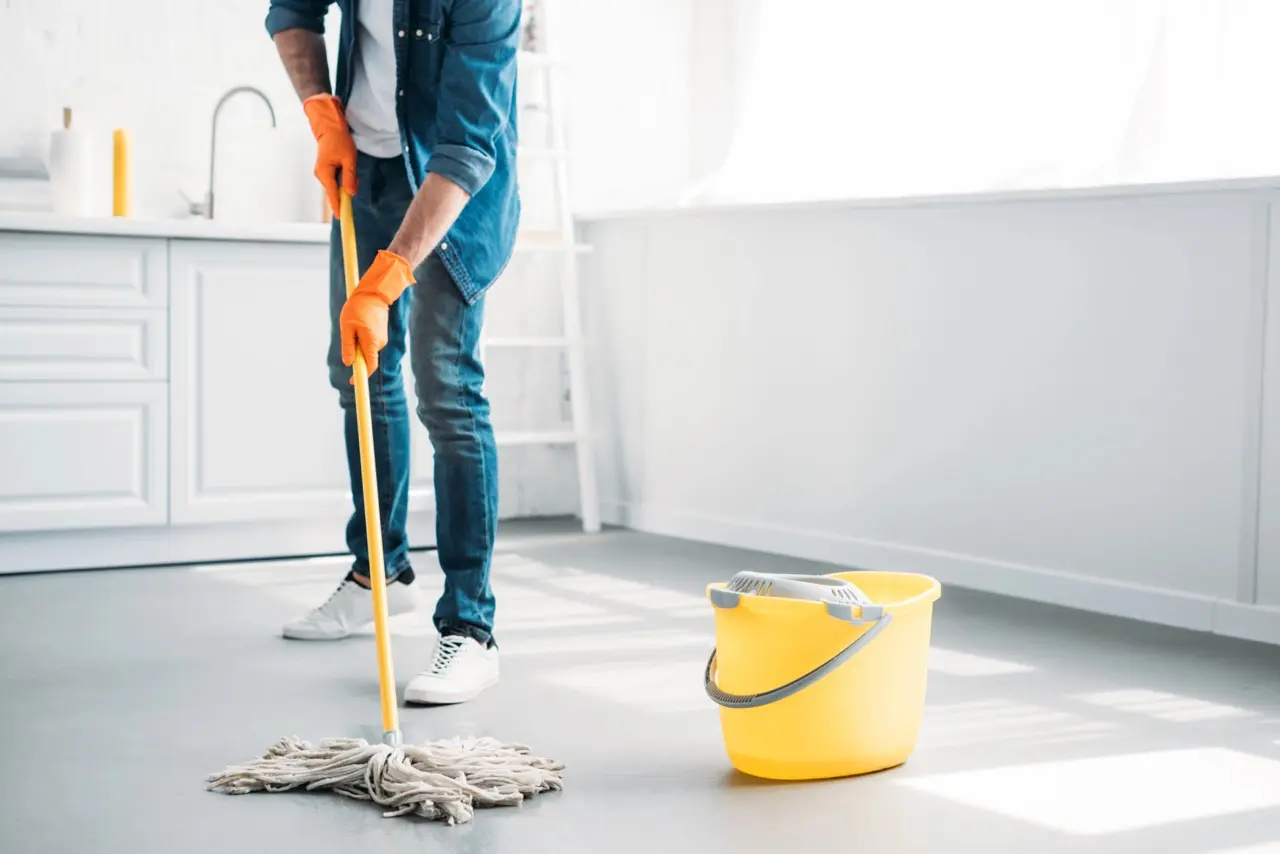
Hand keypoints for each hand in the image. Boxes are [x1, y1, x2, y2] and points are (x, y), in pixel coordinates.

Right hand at [302, 94, 357, 216]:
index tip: (342, 219)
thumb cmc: (339, 140)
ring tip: (350, 166)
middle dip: (346, 191)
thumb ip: (350, 177)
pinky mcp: (325, 171)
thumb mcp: (349, 159)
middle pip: (335, 192)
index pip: (333, 195)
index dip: (339, 207)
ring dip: (346, 183)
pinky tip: (347, 168)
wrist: (329, 127)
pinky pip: (336, 181)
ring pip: (337, 186)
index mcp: (325, 173)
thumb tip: (350, 193)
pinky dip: (344, 179)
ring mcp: (322, 173)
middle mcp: (321, 175)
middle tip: (354, 179)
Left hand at [340, 250, 415, 376]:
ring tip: (353, 326)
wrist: (374, 293)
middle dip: (356, 356)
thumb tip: (349, 363)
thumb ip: (348, 346)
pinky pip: (370, 344)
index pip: (369, 366)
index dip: (361, 376)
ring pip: (367, 350)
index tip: (353, 383)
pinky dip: (362, 340)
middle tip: (348, 336)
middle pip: (367, 359)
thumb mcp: (347, 327)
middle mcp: (379, 344)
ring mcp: (382, 340)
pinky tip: (359, 324)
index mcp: (372, 342)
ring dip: (358, 345)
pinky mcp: (381, 335)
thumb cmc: (357, 308)